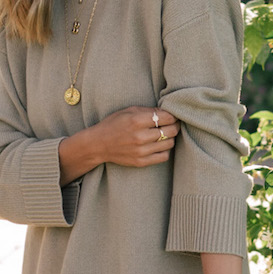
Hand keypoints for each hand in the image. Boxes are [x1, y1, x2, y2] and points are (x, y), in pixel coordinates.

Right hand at [58, 106, 177, 182]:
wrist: (98, 145)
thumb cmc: (113, 124)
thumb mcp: (128, 111)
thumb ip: (148, 111)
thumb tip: (168, 111)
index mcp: (137, 120)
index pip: (167, 117)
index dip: (173, 115)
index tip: (172, 115)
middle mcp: (140, 136)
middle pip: (171, 130)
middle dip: (174, 125)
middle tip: (172, 124)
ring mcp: (141, 151)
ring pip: (169, 143)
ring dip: (170, 138)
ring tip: (164, 134)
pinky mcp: (141, 162)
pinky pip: (164, 156)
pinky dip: (165, 150)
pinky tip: (159, 145)